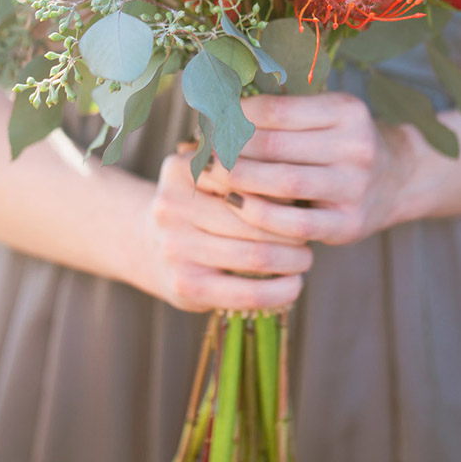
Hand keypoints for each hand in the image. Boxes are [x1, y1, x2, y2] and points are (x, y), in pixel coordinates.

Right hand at [148, 146, 312, 312]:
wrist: (148, 245)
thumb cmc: (199, 206)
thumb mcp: (210, 176)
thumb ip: (248, 171)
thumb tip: (304, 183)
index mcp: (182, 168)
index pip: (248, 174)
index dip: (284, 187)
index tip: (306, 194)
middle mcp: (172, 204)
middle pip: (254, 216)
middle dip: (293, 227)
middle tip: (312, 232)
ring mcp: (174, 246)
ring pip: (255, 255)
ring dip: (292, 260)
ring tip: (305, 259)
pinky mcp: (184, 286)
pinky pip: (246, 293)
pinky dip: (279, 292)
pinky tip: (293, 286)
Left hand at [197, 92, 408, 245]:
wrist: (396, 180)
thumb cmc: (338, 145)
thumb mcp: (321, 118)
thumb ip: (274, 117)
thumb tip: (204, 119)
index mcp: (345, 110)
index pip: (273, 109)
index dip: (232, 116)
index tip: (206, 122)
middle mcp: (356, 145)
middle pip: (274, 145)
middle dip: (228, 149)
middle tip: (199, 152)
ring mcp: (355, 186)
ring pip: (282, 183)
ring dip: (238, 180)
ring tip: (210, 177)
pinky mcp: (349, 224)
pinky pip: (294, 224)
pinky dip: (259, 215)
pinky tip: (235, 206)